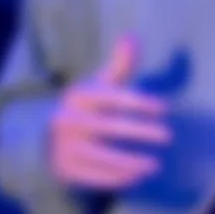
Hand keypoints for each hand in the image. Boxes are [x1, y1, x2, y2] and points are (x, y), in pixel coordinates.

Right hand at [47, 35, 170, 192]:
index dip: (139, 101)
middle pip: (110, 127)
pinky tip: (137, 177)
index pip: (113, 97)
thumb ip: (119, 65)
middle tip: (168, 135)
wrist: (45, 139)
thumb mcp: (98, 85)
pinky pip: (94, 176)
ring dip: (131, 161)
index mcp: (78, 96)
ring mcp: (65, 147)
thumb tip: (132, 36)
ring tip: (156, 164)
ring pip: (102, 155)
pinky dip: (117, 177)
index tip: (164, 107)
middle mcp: (68, 121)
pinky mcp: (66, 169)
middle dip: (141, 131)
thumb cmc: (86, 108)